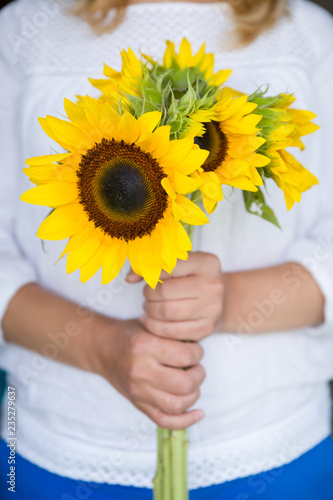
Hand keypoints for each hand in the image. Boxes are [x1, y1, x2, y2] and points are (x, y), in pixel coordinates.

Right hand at [90, 318, 205, 429]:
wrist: (104, 349)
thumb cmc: (132, 335)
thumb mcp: (151, 325)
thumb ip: (173, 334)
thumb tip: (200, 346)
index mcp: (145, 346)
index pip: (186, 355)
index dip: (198, 353)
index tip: (195, 350)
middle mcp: (140, 370)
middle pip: (185, 383)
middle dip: (199, 375)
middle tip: (196, 367)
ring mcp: (138, 391)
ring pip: (178, 404)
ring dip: (194, 395)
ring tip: (192, 384)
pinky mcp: (138, 404)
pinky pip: (165, 420)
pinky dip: (185, 420)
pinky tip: (198, 412)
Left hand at [133, 252, 223, 341]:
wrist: (220, 299)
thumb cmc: (192, 278)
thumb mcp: (178, 263)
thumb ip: (151, 265)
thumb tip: (129, 278)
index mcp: (207, 263)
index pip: (168, 266)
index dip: (151, 272)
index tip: (147, 276)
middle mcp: (213, 285)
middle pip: (164, 291)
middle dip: (148, 294)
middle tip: (148, 294)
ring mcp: (212, 308)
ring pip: (166, 312)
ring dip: (149, 310)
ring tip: (148, 307)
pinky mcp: (206, 328)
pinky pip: (171, 331)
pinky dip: (154, 327)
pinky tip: (150, 320)